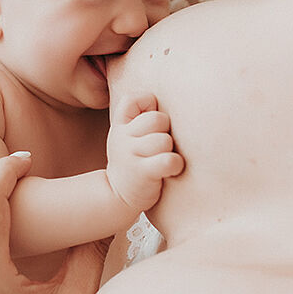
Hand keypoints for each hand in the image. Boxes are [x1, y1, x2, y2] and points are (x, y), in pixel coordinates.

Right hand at [105, 94, 184, 210]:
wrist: (117, 196)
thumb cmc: (132, 161)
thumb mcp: (127, 136)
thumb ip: (140, 118)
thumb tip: (170, 97)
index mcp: (120, 126)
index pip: (132, 99)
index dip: (148, 103)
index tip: (151, 121)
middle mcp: (123, 138)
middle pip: (156, 119)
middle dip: (165, 130)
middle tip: (161, 145)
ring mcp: (132, 155)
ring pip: (164, 140)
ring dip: (170, 150)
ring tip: (164, 158)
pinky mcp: (143, 173)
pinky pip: (168, 160)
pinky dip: (175, 164)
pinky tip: (171, 170)